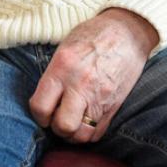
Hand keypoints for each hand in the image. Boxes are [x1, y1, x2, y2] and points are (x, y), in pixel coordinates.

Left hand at [29, 8, 158, 143]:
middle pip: (62, 126)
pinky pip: (98, 133)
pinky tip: (85, 122)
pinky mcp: (115, 106)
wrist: (127, 31)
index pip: (40, 106)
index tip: (43, 112)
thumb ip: (53, 73)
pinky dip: (89, 133)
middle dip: (56, 128)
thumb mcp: (64, 47)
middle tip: (57, 119)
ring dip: (73, 133)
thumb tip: (43, 97)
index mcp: (62, 68)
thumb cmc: (93, 35)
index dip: (39, 115)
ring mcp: (100, 97)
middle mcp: (80, 85)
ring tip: (72, 122)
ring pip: (81, 135)